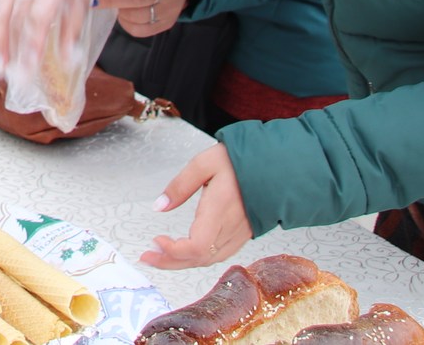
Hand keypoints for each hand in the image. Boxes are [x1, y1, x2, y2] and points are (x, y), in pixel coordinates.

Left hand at [140, 144, 252, 269]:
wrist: (274, 165)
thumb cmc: (240, 160)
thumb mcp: (204, 163)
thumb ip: (180, 185)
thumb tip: (160, 206)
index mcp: (220, 209)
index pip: (197, 246)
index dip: (174, 251)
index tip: (156, 241)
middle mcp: (231, 227)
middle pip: (199, 258)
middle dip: (170, 261)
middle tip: (148, 256)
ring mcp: (239, 234)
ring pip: (209, 260)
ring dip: (183, 262)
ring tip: (161, 255)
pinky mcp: (243, 235)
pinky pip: (219, 254)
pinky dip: (199, 257)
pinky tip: (187, 252)